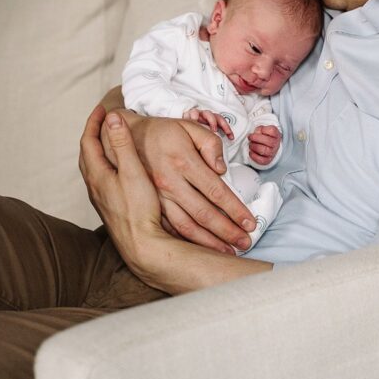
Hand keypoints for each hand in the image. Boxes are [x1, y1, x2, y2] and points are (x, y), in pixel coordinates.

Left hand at [80, 105, 168, 279]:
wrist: (141, 245)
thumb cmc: (139, 209)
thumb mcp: (133, 171)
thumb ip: (122, 145)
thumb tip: (112, 119)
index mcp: (96, 174)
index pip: (88, 141)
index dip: (94, 122)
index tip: (102, 108)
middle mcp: (94, 186)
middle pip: (86, 154)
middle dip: (93, 134)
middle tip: (102, 121)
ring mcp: (100, 198)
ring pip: (92, 167)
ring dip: (97, 150)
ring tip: (107, 141)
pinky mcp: (109, 207)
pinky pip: (99, 178)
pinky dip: (104, 164)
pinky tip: (115, 169)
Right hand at [82, 106, 272, 293]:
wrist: (128, 136)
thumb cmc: (164, 131)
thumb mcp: (190, 126)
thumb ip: (210, 143)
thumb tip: (222, 169)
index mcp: (183, 162)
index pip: (216, 191)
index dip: (235, 209)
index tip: (250, 222)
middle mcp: (170, 183)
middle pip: (203, 214)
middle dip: (227, 232)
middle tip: (245, 243)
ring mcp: (157, 197)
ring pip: (185, 227)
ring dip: (208, 242)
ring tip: (227, 252)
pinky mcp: (149, 205)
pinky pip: (168, 228)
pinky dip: (185, 242)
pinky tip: (199, 249)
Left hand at [248, 125, 280, 165]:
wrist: (267, 146)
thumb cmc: (263, 136)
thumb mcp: (262, 130)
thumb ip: (259, 130)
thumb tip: (254, 134)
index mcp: (276, 134)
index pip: (272, 131)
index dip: (263, 129)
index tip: (257, 130)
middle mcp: (276, 144)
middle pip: (269, 141)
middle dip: (256, 138)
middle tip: (250, 137)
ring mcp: (272, 153)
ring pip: (264, 151)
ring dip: (254, 147)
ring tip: (250, 144)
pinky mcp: (267, 160)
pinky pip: (261, 160)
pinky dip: (254, 156)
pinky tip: (251, 152)